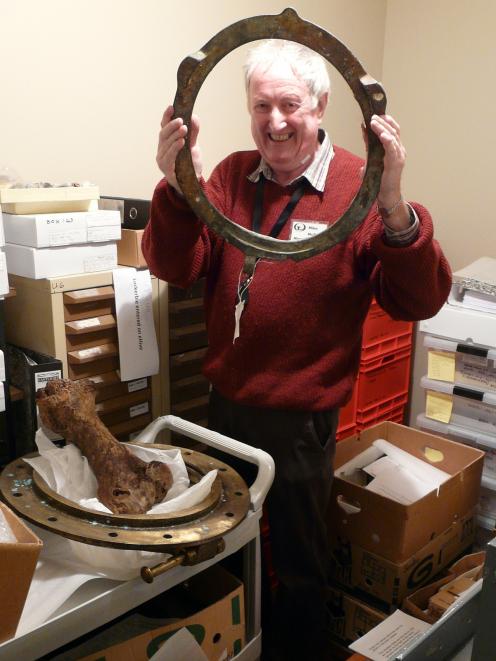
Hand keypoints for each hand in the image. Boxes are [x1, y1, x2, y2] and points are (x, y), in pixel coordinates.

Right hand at [156, 105, 201, 193]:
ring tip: (184, 129)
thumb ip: (193, 133)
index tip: (172, 107)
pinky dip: (174, 148)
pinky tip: (181, 142)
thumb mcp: (193, 147)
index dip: (166, 116)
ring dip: (174, 136)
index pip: (164, 126)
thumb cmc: (189, 164)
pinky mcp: (166, 169)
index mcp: (166, 142)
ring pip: (165, 144)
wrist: (192, 183)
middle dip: (171, 125)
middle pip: (163, 133)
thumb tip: (194, 117)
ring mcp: (162, 160)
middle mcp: (161, 149)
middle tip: (181, 120)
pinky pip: (168, 157)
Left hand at [369, 114, 409, 229]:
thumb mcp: (372, 158)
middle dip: (382, 122)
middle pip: (393, 131)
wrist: (386, 195)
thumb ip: (369, 146)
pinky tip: (382, 135)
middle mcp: (399, 150)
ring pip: (392, 137)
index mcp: (394, 148)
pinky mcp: (396, 163)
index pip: (391, 130)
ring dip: (383, 129)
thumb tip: (363, 131)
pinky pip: (392, 149)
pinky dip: (387, 141)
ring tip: (374, 122)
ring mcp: (399, 156)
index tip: (375, 114)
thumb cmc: (379, 179)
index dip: (384, 121)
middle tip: (372, 116)